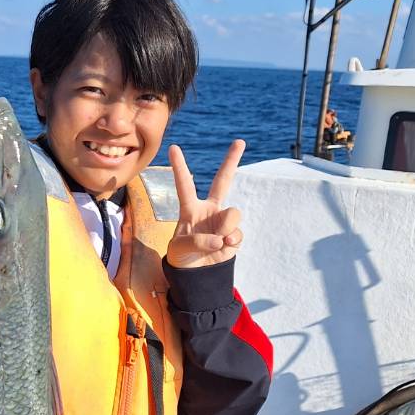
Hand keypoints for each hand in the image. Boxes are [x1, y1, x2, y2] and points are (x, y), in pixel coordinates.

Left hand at [166, 140, 244, 268]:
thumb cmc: (182, 257)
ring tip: (216, 241)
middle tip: (240, 141)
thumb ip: (198, 241)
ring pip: (233, 214)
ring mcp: (223, 220)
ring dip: (225, 228)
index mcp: (190, 208)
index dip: (179, 166)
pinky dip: (230, 242)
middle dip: (232, 160)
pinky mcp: (234, 234)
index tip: (173, 147)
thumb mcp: (180, 249)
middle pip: (223, 180)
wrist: (197, 273)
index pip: (184, 184)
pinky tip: (223, 247)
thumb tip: (221, 239)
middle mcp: (209, 209)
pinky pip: (237, 234)